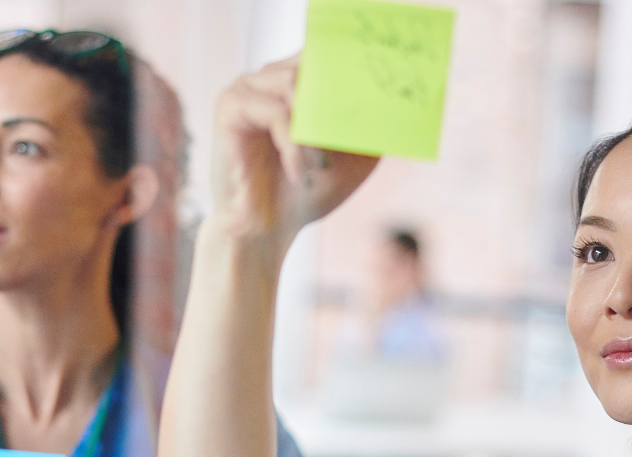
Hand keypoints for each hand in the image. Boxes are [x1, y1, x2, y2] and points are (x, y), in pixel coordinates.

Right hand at [209, 54, 379, 255]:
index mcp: (295, 80)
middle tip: (346, 137)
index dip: (350, 63)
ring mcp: (246, 88)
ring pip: (294, 84)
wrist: (267, 229)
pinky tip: (299, 173)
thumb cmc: (308, 191)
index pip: (325, 52)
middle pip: (312, 63)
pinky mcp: (229, 108)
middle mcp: (268, 77)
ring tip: (319, 164)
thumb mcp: (355, 156)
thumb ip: (373, 125)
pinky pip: (275, 112)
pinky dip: (294, 145)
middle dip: (337, 100)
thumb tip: (402, 101)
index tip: (379, 79)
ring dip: (315, 128)